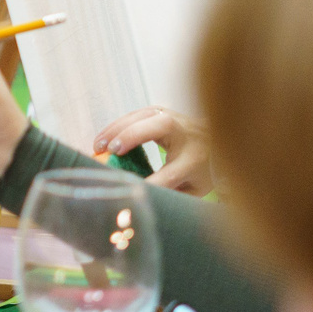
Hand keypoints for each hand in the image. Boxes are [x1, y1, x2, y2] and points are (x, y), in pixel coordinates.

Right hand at [95, 106, 213, 194]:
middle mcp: (188, 134)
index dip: (151, 182)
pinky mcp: (163, 111)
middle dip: (135, 136)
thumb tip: (140, 200)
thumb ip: (170, 195)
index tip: (130, 191)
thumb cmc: (198, 173)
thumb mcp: (191, 189)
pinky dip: (118, 123)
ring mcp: (176, 118)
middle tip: (111, 150)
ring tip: (98, 145)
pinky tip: (104, 137)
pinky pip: (138, 113)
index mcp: (196, 160)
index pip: (172, 173)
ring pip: (147, 114)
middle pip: (163, 127)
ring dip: (119, 127)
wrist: (214, 143)